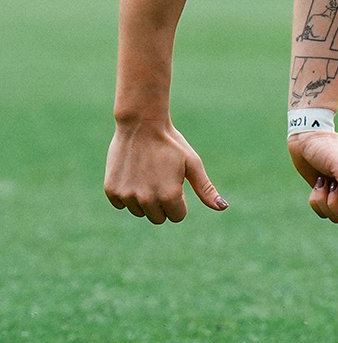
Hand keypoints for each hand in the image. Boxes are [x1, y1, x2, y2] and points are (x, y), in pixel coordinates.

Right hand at [105, 121, 227, 223]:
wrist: (141, 124)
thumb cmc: (171, 144)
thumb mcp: (192, 164)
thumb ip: (205, 189)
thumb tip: (222, 208)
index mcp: (170, 195)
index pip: (177, 216)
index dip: (179, 199)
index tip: (175, 180)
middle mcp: (147, 200)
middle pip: (158, 218)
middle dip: (162, 203)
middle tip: (160, 177)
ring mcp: (127, 196)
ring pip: (140, 212)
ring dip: (144, 198)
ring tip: (146, 173)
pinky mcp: (111, 190)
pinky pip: (121, 204)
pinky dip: (127, 193)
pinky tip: (132, 173)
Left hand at [288, 131, 337, 225]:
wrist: (305, 142)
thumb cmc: (326, 149)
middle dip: (336, 206)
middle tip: (331, 186)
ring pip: (336, 218)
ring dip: (324, 202)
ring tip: (324, 182)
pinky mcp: (327, 198)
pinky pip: (322, 214)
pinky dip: (316, 202)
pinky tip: (318, 184)